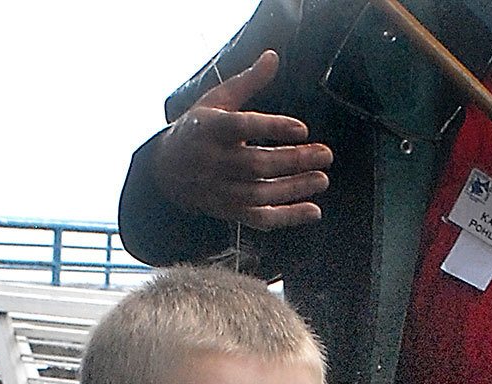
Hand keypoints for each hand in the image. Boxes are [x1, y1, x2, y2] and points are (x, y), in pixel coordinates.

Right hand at [152, 49, 332, 228]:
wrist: (166, 169)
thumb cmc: (199, 128)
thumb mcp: (217, 100)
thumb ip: (248, 82)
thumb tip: (273, 56)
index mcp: (209, 128)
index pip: (242, 127)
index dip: (273, 128)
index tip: (302, 128)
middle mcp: (213, 161)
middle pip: (257, 164)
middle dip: (294, 160)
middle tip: (326, 154)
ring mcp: (220, 190)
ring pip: (261, 193)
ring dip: (295, 188)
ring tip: (322, 178)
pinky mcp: (228, 211)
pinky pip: (260, 219)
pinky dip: (288, 218)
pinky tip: (313, 210)